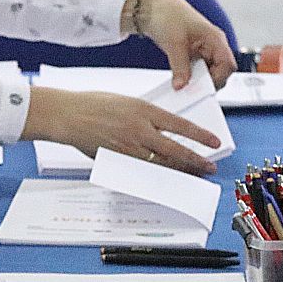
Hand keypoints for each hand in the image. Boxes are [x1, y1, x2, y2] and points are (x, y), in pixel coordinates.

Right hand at [22, 87, 219, 175]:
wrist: (69, 115)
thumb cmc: (95, 104)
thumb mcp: (128, 101)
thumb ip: (147, 116)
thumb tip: (164, 129)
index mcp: (144, 110)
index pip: (180, 125)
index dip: (199, 136)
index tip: (213, 142)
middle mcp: (139, 130)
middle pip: (175, 150)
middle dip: (195, 160)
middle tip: (209, 166)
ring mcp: (128, 148)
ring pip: (160, 165)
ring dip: (179, 172)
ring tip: (192, 176)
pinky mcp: (117, 161)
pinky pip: (142, 173)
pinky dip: (156, 177)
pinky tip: (165, 180)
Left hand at [130, 0, 235, 88]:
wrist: (149, 6)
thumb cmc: (167, 13)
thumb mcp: (174, 43)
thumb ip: (180, 66)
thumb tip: (182, 86)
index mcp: (215, 38)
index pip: (227, 65)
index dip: (218, 77)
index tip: (202, 86)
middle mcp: (212, 45)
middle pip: (220, 72)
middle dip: (208, 82)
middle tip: (192, 89)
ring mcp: (202, 50)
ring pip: (208, 74)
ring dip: (198, 81)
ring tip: (184, 85)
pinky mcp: (191, 55)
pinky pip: (196, 72)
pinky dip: (190, 78)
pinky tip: (180, 81)